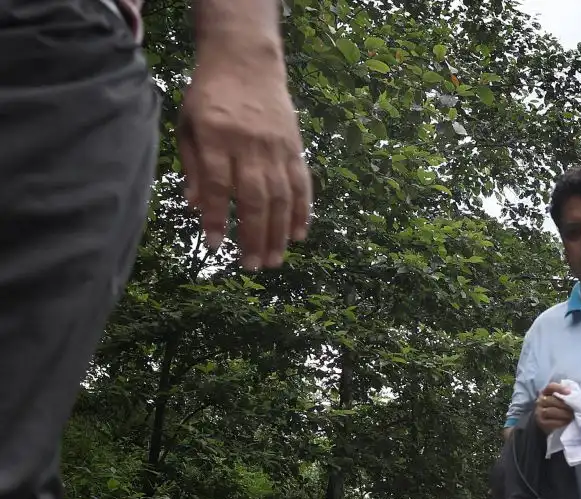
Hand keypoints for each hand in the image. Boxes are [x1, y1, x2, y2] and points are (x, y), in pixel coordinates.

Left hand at [178, 41, 310, 268]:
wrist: (245, 61)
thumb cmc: (209, 95)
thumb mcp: (188, 125)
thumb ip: (194, 166)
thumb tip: (197, 207)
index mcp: (216, 137)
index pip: (219, 186)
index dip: (218, 218)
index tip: (215, 246)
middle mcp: (249, 145)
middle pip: (255, 198)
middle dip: (254, 236)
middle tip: (251, 265)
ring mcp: (277, 148)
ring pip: (281, 197)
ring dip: (279, 233)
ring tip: (274, 260)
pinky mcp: (294, 148)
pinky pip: (301, 185)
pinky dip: (302, 212)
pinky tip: (299, 235)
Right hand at [535, 383, 572, 431]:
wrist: (552, 422)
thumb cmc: (560, 409)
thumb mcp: (563, 400)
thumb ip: (567, 395)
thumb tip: (573, 394)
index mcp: (546, 392)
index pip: (551, 387)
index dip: (560, 388)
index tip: (569, 392)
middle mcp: (540, 401)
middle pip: (551, 399)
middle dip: (564, 404)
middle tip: (574, 408)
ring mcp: (539, 412)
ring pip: (550, 411)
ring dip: (563, 413)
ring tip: (571, 415)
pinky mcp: (541, 423)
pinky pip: (551, 422)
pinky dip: (560, 422)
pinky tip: (567, 421)